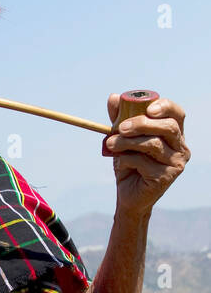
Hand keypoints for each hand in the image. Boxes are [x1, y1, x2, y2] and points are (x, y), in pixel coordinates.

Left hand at [102, 90, 189, 217]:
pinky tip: (120, 162)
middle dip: (142, 124)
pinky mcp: (166, 177)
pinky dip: (127, 159)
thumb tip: (114, 97)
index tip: (148, 108)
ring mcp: (176, 164)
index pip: (178, 114)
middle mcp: (181, 148)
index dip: (166, 107)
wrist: (128, 195)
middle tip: (120, 127)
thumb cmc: (130, 164)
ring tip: (110, 144)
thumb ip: (120, 118)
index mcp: (175, 135)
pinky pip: (144, 162)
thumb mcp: (124, 138)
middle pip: (168, 127)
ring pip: (153, 144)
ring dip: (128, 142)